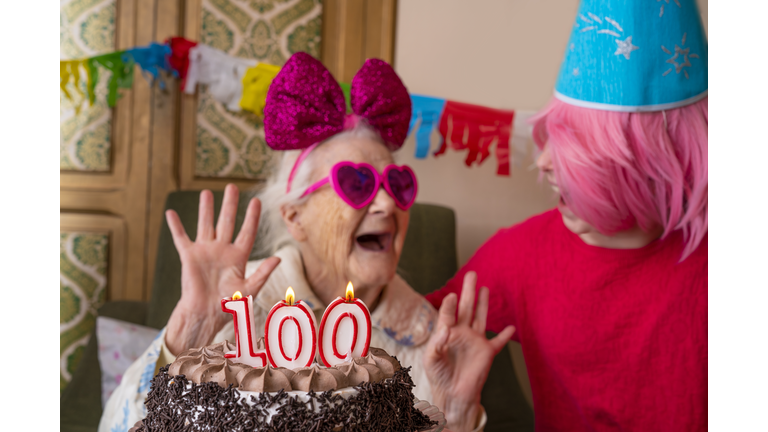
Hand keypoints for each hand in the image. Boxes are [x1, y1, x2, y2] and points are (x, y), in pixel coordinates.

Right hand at [164, 184, 280, 354]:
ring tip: (206, 192)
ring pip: (206, 225)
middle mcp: (222, 250)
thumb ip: (263, 273)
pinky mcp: (189, 257)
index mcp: (239, 257)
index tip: (256, 200)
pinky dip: (176, 226)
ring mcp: (205, 252)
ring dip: (206, 209)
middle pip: (227, 222)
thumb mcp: (249, 290)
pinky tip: (171, 212)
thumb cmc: (228, 306)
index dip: (252, 217)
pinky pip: (181, 238)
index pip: (247, 232)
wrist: (205, 315)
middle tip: (231, 186)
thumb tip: (278, 258)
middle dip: (229, 205)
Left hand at [424, 271, 514, 431]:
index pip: (448, 314)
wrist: (453, 395)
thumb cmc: (439, 377)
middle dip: (469, 290)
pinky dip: (505, 335)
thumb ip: (436, 344)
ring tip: (485, 288)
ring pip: (480, 317)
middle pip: (466, 307)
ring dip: (483, 303)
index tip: (452, 296)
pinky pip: (498, 342)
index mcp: (447, 333)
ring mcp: (475, 341)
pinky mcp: (487, 353)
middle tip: (471, 274)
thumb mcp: (431, 360)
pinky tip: (512, 327)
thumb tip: (445, 329)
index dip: (449, 305)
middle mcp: (462, 333)